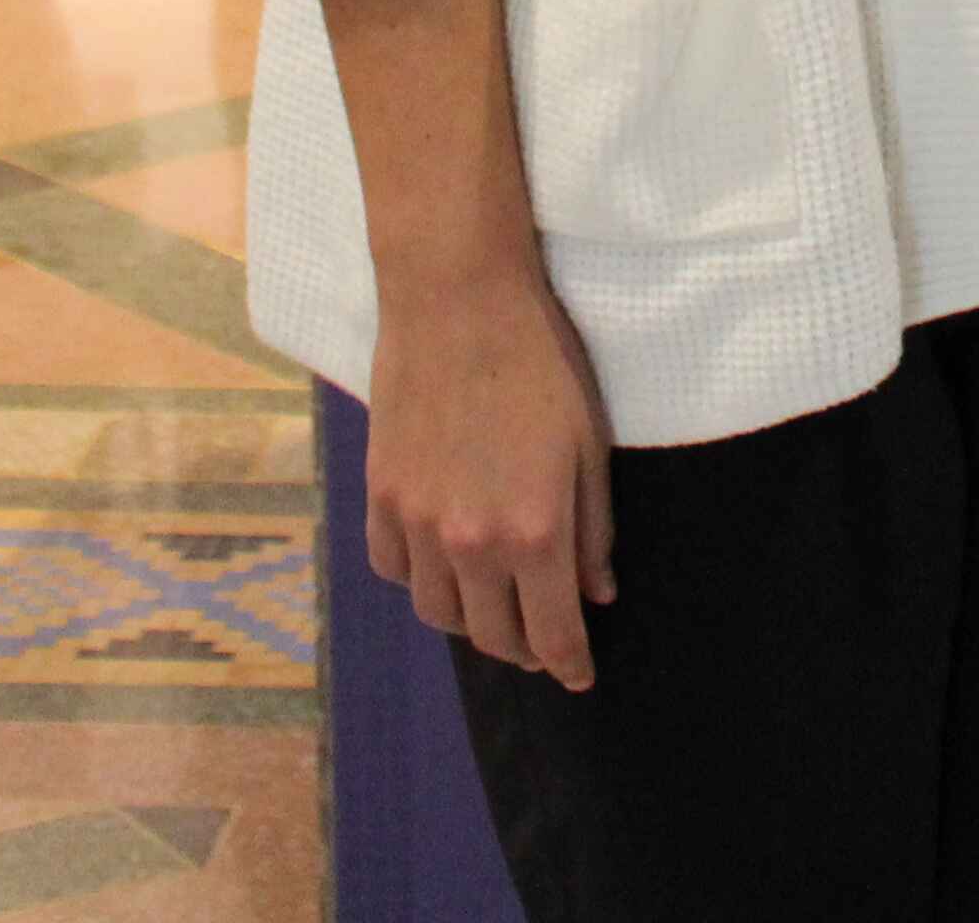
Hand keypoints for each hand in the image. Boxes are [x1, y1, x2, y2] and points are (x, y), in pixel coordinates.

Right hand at [363, 265, 617, 688]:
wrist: (458, 300)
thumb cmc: (540, 362)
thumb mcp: (590, 446)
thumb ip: (594, 530)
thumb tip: (598, 593)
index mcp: (537, 533)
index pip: (552, 633)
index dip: (570, 665)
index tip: (580, 677)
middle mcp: (472, 543)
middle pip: (494, 636)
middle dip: (526, 648)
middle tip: (544, 639)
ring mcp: (419, 523)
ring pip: (440, 613)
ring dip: (472, 620)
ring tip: (494, 605)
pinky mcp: (381, 496)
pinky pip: (395, 569)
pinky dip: (421, 579)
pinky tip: (442, 564)